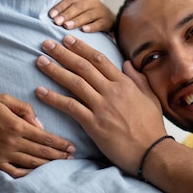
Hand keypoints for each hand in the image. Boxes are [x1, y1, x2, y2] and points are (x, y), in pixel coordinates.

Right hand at [0, 94, 75, 177]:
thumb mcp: (5, 98)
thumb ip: (25, 109)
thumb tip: (40, 124)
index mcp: (16, 126)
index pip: (45, 137)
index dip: (60, 143)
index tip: (71, 146)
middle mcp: (12, 143)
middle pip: (41, 152)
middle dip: (59, 155)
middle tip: (72, 157)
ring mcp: (3, 155)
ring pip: (31, 163)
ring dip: (47, 164)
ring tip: (60, 164)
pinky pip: (14, 171)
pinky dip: (28, 174)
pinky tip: (38, 174)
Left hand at [35, 35, 167, 174]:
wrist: (152, 152)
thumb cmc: (152, 127)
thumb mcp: (150, 97)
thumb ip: (138, 79)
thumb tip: (127, 63)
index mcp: (125, 83)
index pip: (99, 60)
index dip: (81, 48)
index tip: (67, 39)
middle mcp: (112, 91)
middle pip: (83, 67)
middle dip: (63, 53)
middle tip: (46, 44)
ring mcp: (102, 107)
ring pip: (74, 83)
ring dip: (55, 70)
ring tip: (40, 61)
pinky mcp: (94, 124)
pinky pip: (70, 107)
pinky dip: (54, 98)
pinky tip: (40, 91)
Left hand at [49, 0, 114, 32]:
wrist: (108, 19)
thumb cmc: (86, 14)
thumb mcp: (77, 8)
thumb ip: (66, 9)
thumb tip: (50, 16)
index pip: (70, 0)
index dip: (60, 7)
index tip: (51, 16)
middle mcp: (93, 1)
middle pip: (78, 7)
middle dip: (66, 14)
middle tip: (57, 22)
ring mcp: (101, 11)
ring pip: (88, 15)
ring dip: (76, 21)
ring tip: (66, 26)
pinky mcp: (108, 21)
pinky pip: (99, 24)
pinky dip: (91, 27)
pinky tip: (83, 30)